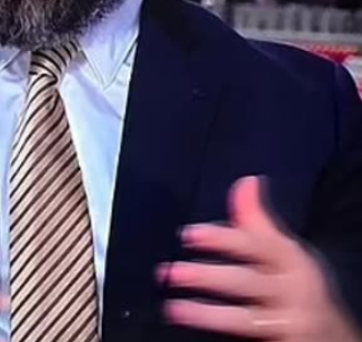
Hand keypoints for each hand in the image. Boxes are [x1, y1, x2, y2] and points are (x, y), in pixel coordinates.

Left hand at [160, 176, 359, 340]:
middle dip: (206, 277)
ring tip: (173, 308)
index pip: (253, 244)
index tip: (188, 234)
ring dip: (206, 315)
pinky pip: (251, 340)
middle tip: (169, 272)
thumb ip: (256, 220)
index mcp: (288, 259)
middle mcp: (292, 290)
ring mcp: (290, 324)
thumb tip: (246, 180)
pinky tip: (198, 339)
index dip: (220, 238)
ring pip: (244, 319)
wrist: (337, 336)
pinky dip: (226, 341)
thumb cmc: (298, 284)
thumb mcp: (283, 250)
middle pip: (245, 282)